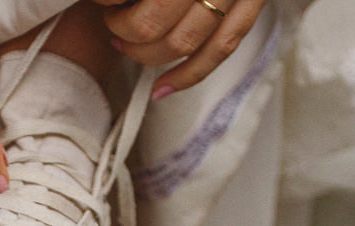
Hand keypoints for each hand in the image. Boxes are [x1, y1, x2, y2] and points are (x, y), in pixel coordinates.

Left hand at [93, 0, 268, 96]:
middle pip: (152, 21)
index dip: (108, 3)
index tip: (102, 4)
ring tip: (126, 45)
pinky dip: (187, 75)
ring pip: (184, 42)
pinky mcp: (252, 1)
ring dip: (146, 54)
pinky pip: (221, 49)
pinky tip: (161, 88)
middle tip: (112, 22)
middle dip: (123, 30)